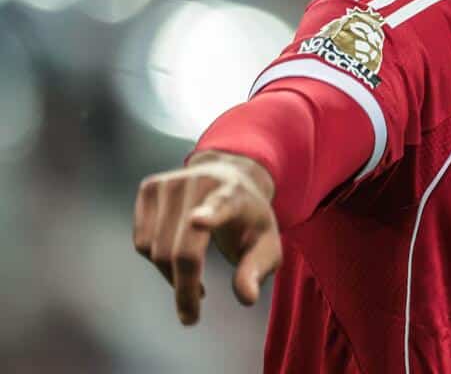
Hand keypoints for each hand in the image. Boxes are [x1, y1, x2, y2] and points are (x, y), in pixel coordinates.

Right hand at [133, 151, 280, 325]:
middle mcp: (202, 182)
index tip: (198, 221)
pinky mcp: (149, 187)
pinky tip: (176, 259)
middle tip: (191, 316)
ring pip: (155, 248)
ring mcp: (172, 182)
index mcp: (235, 194)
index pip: (222, 205)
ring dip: (170, 276)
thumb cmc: (249, 219)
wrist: (231, 177)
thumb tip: (247, 298)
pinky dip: (155, 261)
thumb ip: (257, 269)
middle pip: (181, 249)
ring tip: (193, 280)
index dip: (210, 215)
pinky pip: (141, 241)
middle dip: (184, 288)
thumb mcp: (266, 244)